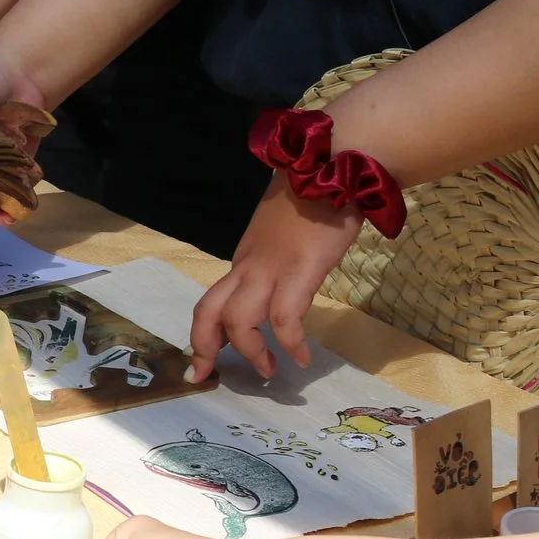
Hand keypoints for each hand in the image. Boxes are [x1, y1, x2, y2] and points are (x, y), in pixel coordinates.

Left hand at [185, 177, 359, 380]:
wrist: (336, 163)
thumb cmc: (316, 189)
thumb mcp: (283, 227)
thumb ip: (276, 252)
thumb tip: (285, 271)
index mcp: (246, 258)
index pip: (212, 299)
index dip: (203, 332)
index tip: (203, 358)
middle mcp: (249, 265)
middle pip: (208, 311)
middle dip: (203, 348)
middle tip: (206, 376)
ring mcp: (271, 268)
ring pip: (239, 320)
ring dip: (251, 353)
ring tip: (269, 372)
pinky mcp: (300, 270)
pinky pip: (285, 318)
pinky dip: (291, 343)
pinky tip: (303, 358)